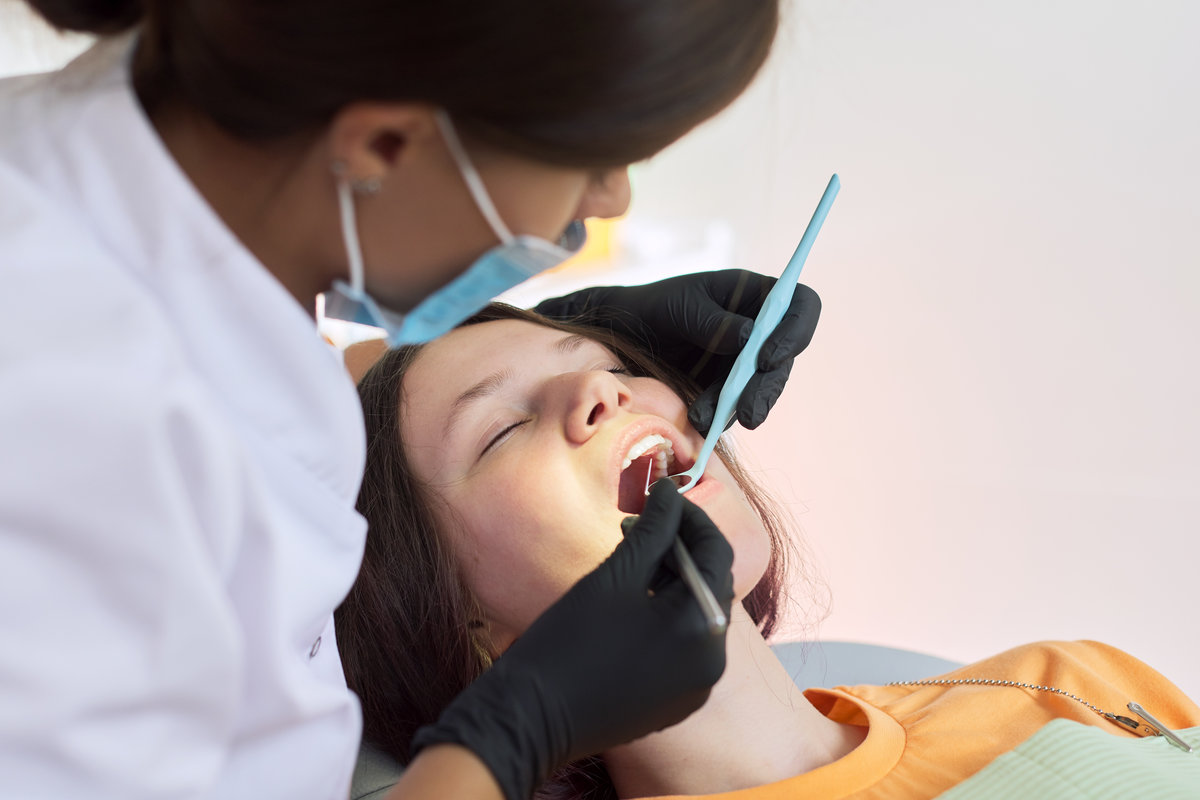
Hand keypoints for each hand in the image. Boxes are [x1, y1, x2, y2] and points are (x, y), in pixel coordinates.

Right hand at [410, 481, 733, 799]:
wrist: (531, 716)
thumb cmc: (569, 641)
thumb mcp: (615, 575)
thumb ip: (653, 529)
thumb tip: (671, 491)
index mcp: (703, 626)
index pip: (717, 553)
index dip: (691, 517)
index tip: (662, 495)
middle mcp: (713, 661)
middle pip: (709, 584)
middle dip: (679, 548)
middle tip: (638, 524)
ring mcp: (696, 687)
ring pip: (696, 614)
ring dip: (671, 581)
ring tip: (629, 559)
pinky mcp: (676, 702)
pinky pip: (683, 645)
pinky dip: (666, 616)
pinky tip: (632, 601)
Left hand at [535, 269, 820, 434]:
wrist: (624, 336)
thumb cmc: (654, 307)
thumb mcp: (680, 306)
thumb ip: (712, 321)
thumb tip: (749, 338)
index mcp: (756, 295)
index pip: (800, 306)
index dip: (795, 331)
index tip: (767, 357)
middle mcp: (760, 329)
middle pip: (785, 357)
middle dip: (767, 386)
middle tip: (749, 412)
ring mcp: (747, 360)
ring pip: (764, 387)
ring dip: (743, 406)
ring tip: (708, 418)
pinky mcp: (731, 388)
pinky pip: (738, 405)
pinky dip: (721, 415)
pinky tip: (700, 420)